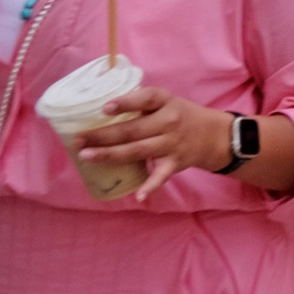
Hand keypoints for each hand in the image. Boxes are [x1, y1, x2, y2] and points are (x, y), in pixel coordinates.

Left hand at [80, 86, 233, 197]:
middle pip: (133, 130)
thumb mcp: (167, 102)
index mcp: (166, 102)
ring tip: (87, 157)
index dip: (126, 102)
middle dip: (103, 135)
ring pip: (138, 151)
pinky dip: (150, 186)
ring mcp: (172, 144)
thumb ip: (142, 103)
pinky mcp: (175, 163)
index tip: (105, 108)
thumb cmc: (181, 115)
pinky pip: (161, 176)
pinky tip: (138, 196)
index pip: (146, 98)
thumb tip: (101, 108)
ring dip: (111, 155)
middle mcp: (169, 122)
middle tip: (78, 140)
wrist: (215, 135)